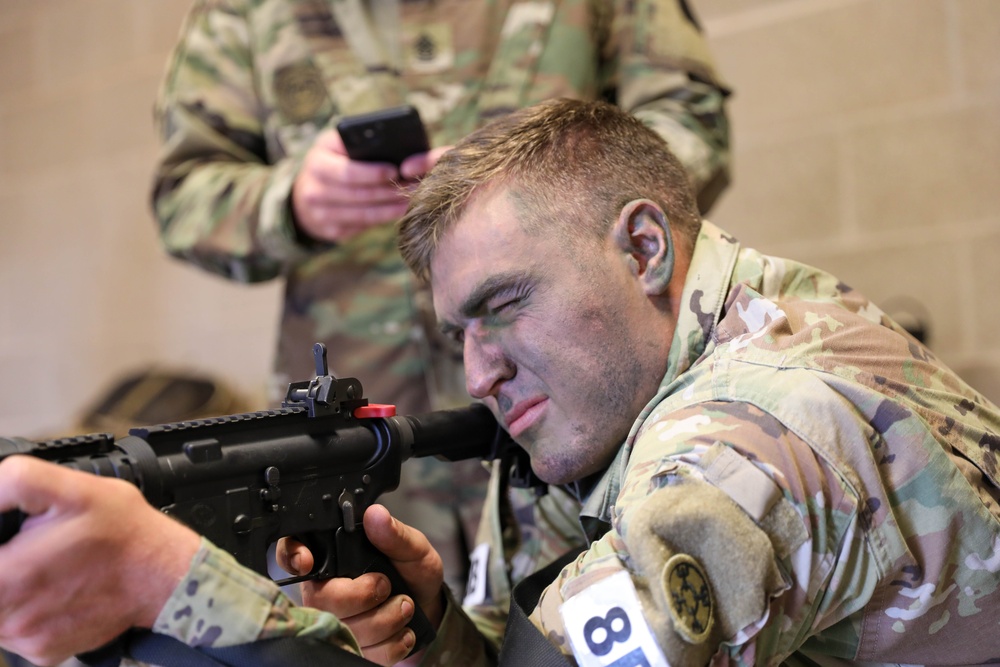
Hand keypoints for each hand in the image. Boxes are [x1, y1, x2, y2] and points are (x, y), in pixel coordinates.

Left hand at [0, 456, 200, 665]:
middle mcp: (11, 617)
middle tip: (28, 547)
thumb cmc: (124, 531)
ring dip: (7, 589)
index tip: (7, 540)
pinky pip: (15, 632)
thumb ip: (13, 483)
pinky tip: (54, 588)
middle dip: (3, 564)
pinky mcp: (45, 652)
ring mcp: (28, 639)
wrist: (165, 574)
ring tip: (43, 565)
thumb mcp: (73, 488)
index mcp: (8, 576)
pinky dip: (26, 610)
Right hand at [277, 504, 444, 666]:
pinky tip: (402, 630)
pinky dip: (393, 643)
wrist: (427, 606)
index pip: (291, 551)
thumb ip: (395, 534)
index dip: (292, 556)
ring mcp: (334, 623)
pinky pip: (365, 654)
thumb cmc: (412, 571)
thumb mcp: (412, 547)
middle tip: (388, 585)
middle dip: (363, 595)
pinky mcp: (350, 650)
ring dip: (387, 620)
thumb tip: (376, 515)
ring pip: (347, 631)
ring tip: (404, 605)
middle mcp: (324, 590)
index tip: (307, 562)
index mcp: (332, 556)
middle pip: (323, 599)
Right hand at [290, 130, 407, 242]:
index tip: (396, 170)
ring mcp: (318, 213)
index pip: (348, 171)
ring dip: (390, 209)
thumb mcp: (342, 145)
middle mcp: (312, 188)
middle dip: (389, 192)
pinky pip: (360, 227)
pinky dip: (381, 219)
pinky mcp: (328, 230)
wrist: (309, 189)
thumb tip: (406, 158)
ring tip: (411, 201)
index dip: (373, 173)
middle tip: (414, 188)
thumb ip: (367, 143)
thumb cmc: (336, 161)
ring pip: (362, 215)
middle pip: (358, 195)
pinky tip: (396, 211)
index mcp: (317, 160)